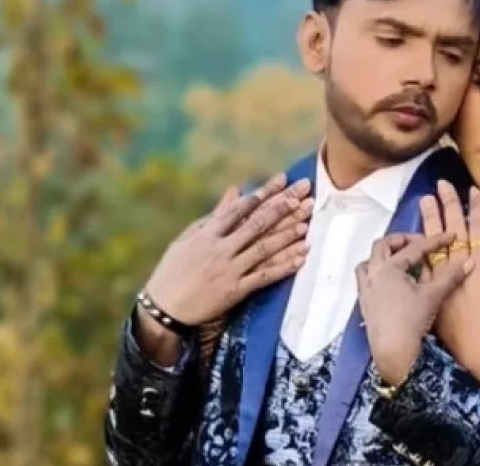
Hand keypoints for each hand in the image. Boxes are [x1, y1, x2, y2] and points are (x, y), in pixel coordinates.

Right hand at [142, 173, 310, 327]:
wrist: (162, 309)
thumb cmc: (173, 270)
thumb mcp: (189, 238)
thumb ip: (216, 215)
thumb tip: (236, 190)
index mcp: (207, 233)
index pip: (241, 208)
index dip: (264, 193)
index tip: (283, 180)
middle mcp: (220, 248)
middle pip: (257, 224)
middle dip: (283, 208)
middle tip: (303, 195)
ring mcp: (228, 269)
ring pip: (263, 249)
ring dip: (287, 236)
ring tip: (307, 224)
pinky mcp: (234, 290)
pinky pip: (264, 276)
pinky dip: (284, 267)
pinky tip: (301, 258)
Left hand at [356, 232, 473, 385]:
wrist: (393, 351)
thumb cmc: (411, 322)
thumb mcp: (433, 296)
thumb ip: (450, 277)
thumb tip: (469, 263)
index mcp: (389, 268)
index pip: (414, 247)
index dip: (435, 241)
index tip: (450, 237)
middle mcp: (373, 273)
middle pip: (383, 245)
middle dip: (402, 240)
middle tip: (419, 244)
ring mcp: (366, 288)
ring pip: (369, 260)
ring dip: (383, 255)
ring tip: (400, 260)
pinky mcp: (364, 301)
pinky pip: (365, 277)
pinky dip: (376, 272)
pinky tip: (389, 282)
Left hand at [425, 181, 479, 363]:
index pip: (479, 229)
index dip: (476, 208)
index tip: (472, 189)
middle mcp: (459, 268)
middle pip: (452, 230)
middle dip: (448, 205)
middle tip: (441, 185)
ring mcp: (441, 281)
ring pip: (431, 244)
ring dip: (428, 221)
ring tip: (422, 201)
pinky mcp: (428, 296)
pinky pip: (419, 268)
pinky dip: (416, 252)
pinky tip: (409, 241)